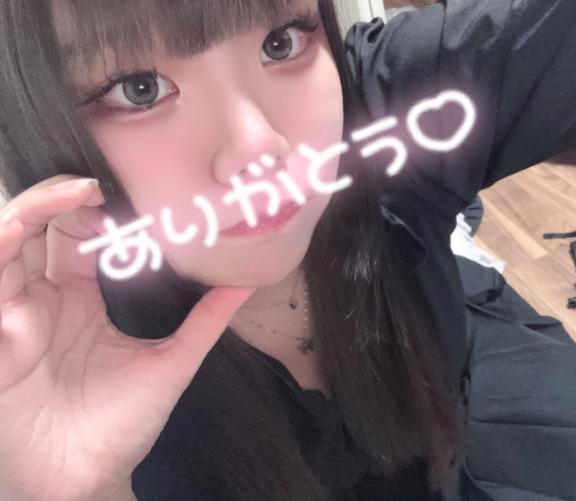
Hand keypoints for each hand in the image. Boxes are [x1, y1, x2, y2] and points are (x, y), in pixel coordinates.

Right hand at [0, 176, 254, 500]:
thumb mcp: (170, 361)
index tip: (134, 200)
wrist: (81, 479)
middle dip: (68, 198)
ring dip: (38, 206)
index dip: (100, 212)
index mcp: (79, 300)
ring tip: (79, 191)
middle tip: (103, 187)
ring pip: (9, 236)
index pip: (81, 236)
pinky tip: (30, 222)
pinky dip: (4, 237)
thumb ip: (206, 320)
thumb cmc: (120, 425)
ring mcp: (13, 310)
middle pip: (45, 226)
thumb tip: (247, 282)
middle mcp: (42, 297)